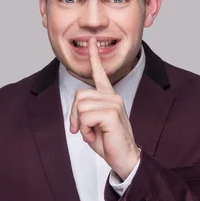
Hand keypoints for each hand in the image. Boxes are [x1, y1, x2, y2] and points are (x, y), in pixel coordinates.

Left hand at [69, 36, 140, 180]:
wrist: (124, 158)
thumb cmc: (109, 142)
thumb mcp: (91, 125)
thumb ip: (84, 113)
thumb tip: (77, 110)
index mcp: (108, 98)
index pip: (100, 74)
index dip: (94, 58)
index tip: (91, 42)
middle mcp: (112, 97)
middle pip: (79, 96)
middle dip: (75, 116)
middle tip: (82, 130)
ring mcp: (114, 103)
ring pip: (81, 107)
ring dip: (81, 125)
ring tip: (93, 133)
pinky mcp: (112, 113)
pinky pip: (86, 117)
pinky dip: (86, 130)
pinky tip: (97, 136)